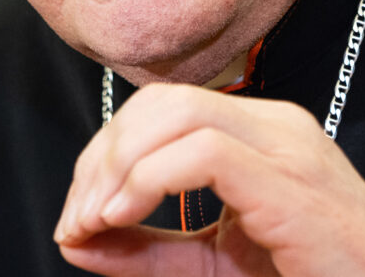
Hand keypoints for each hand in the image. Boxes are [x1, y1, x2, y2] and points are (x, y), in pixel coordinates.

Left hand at [54, 83, 364, 276]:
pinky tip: (123, 217)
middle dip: (100, 157)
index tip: (76, 215)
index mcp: (260, 132)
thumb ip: (147, 251)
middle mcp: (274, 125)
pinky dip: (146, 181)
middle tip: (76, 221)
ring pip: (176, 113)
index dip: (104, 153)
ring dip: (116, 166)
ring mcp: (286, 146)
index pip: (163, 108)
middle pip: (161, 103)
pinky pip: (202, 153)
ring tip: (94, 221)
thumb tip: (75, 237)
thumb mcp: (214, 265)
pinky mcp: (289, 181)